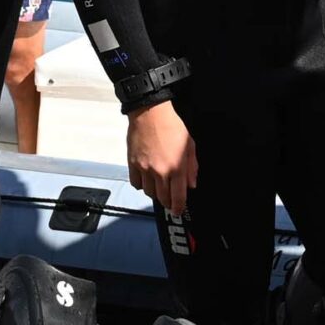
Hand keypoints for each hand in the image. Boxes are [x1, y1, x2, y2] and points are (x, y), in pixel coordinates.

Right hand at [127, 101, 197, 215]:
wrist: (150, 113)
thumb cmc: (171, 126)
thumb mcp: (190, 145)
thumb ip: (191, 167)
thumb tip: (191, 184)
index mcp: (176, 168)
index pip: (178, 197)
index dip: (178, 208)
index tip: (178, 211)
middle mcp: (160, 172)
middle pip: (162, 198)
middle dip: (167, 202)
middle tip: (170, 200)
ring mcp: (144, 169)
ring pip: (149, 192)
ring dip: (155, 193)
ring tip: (158, 186)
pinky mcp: (132, 164)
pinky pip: (136, 183)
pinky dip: (141, 185)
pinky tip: (146, 179)